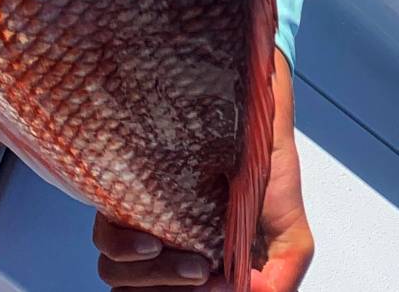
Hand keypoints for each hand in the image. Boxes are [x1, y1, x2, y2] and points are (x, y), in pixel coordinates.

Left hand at [93, 51, 314, 291]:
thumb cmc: (273, 180)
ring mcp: (145, 227)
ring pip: (117, 278)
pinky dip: (126, 251)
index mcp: (199, 270)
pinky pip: (107, 240)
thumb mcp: (291, 240)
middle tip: (204, 276)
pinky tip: (153, 242)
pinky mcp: (128, 198)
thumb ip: (281, 279)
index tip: (219, 286)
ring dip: (154, 279)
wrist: (262, 124)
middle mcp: (167, 253)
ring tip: (192, 264)